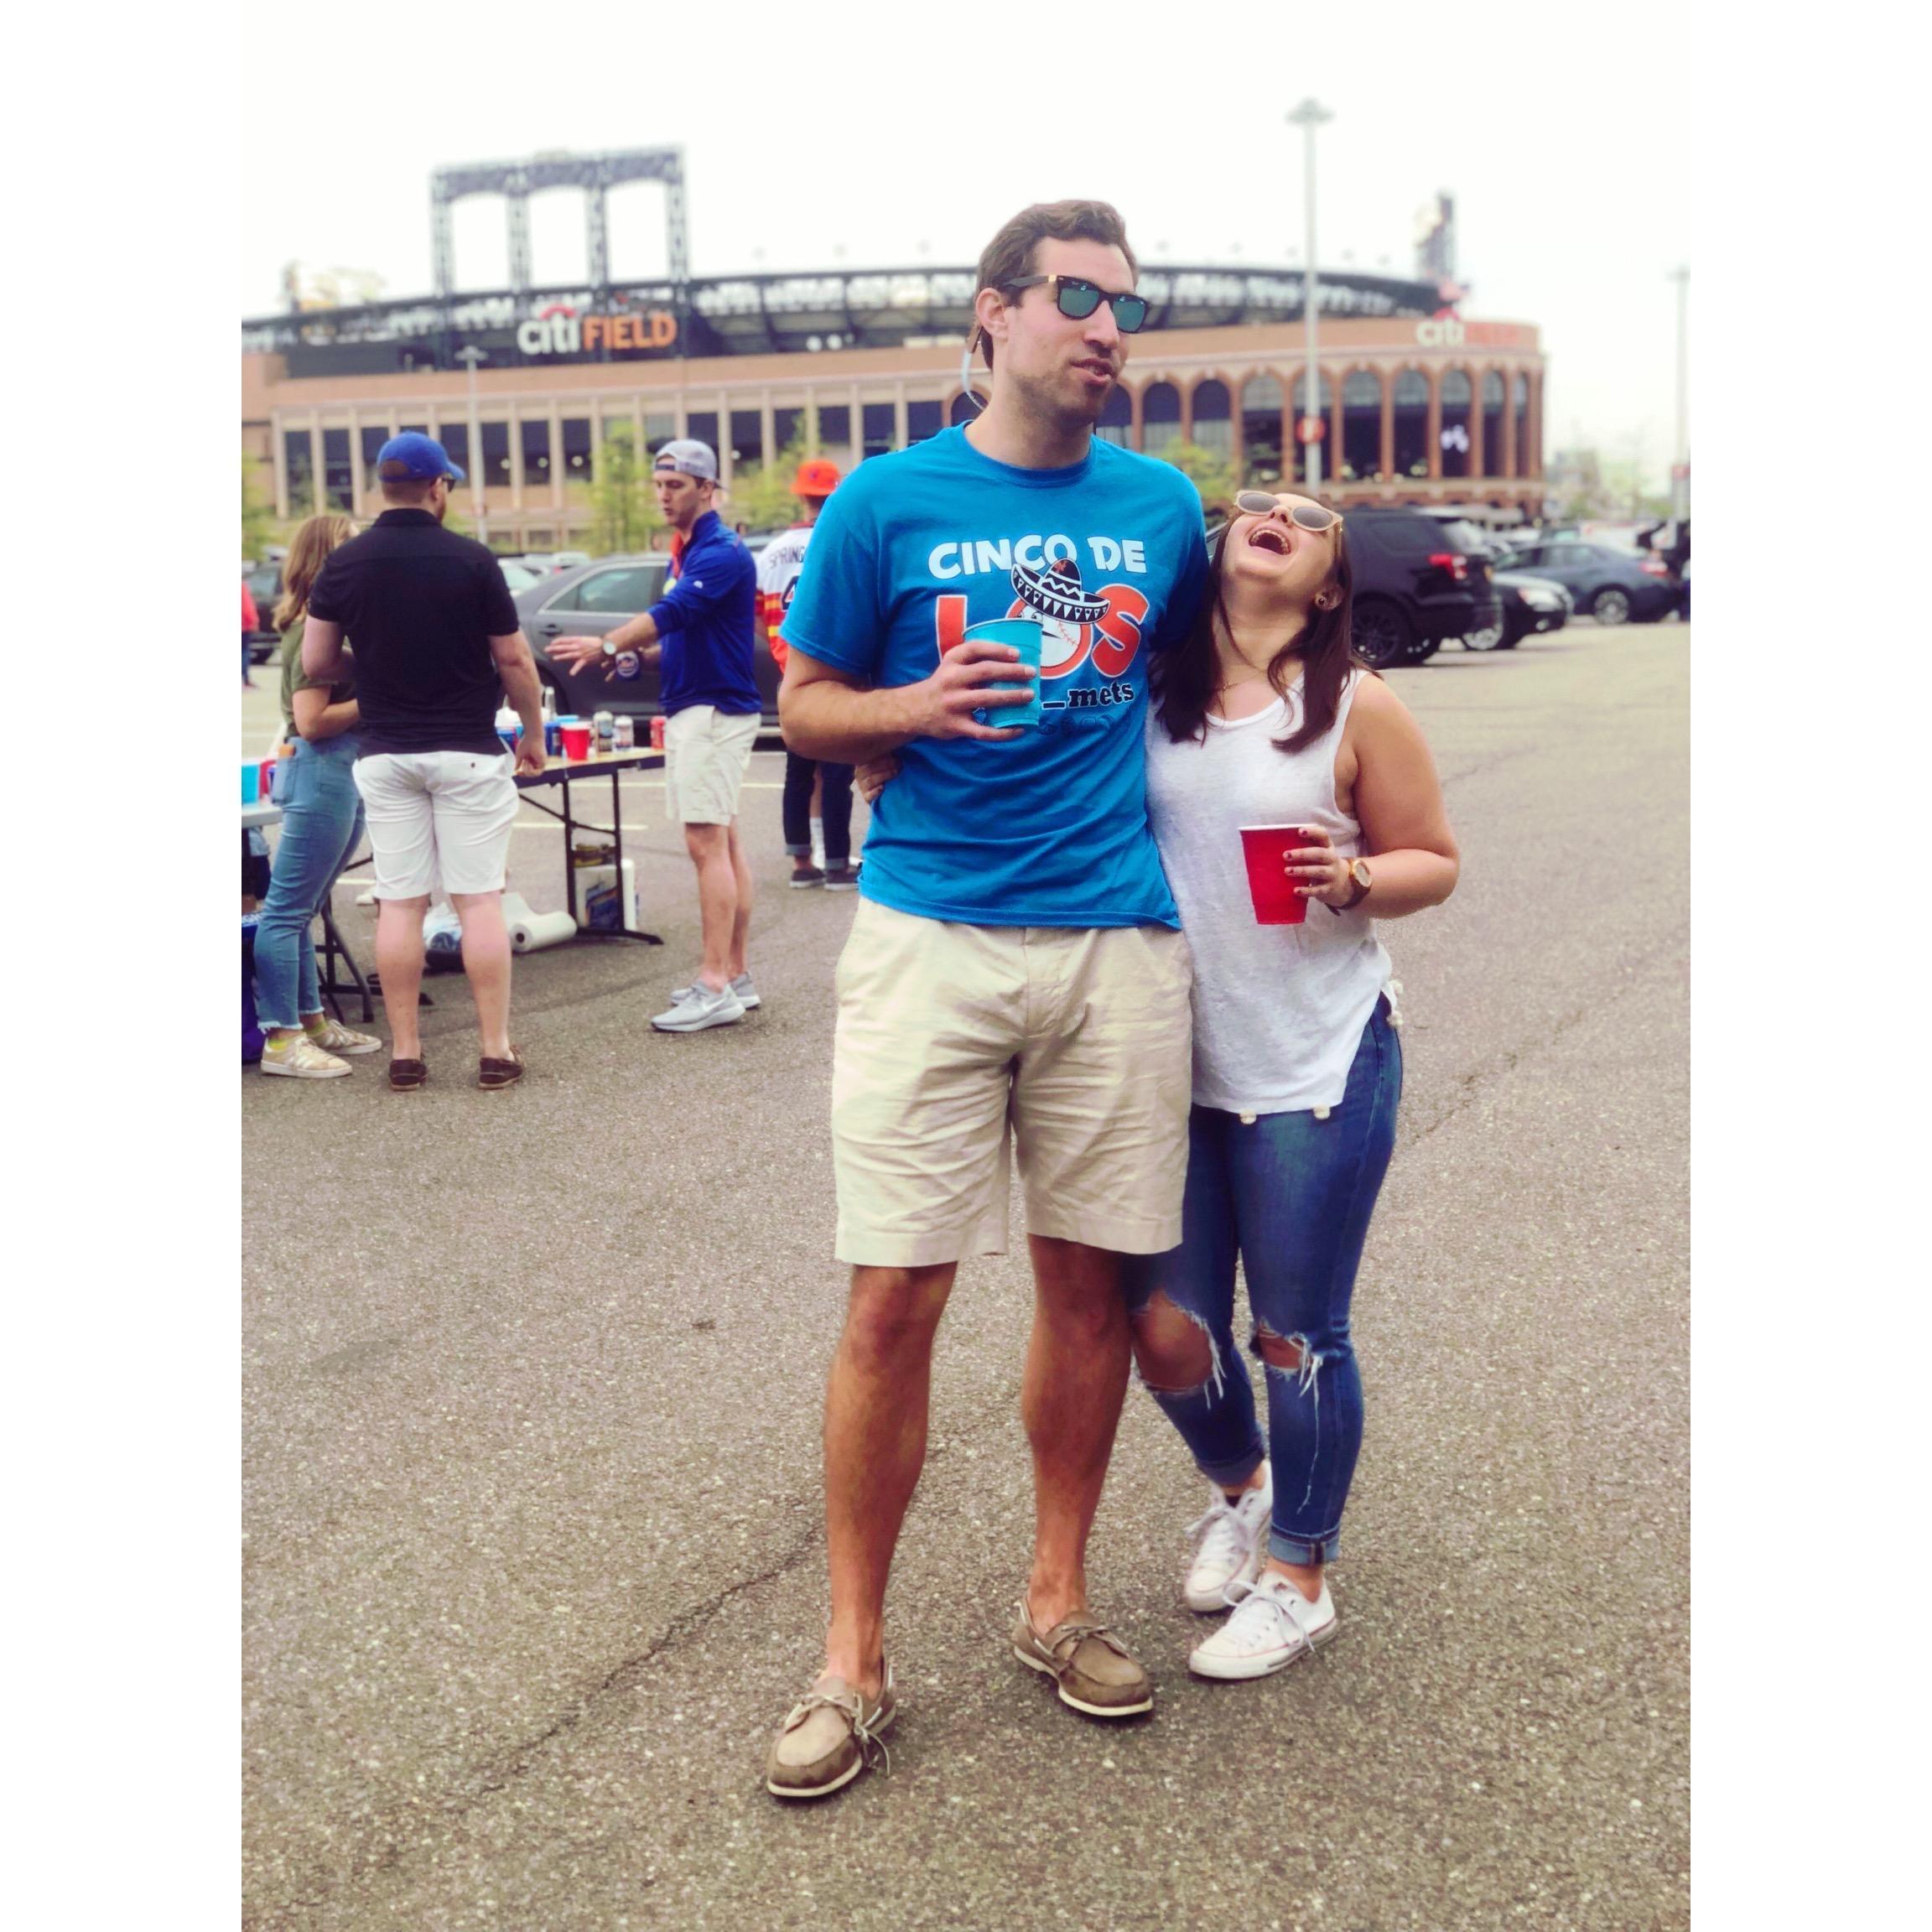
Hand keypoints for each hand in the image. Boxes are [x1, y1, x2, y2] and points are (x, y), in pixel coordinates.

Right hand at [514, 732, 545, 776]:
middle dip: (525, 772)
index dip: (523, 774)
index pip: (528, 772)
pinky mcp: (543, 763)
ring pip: (534, 774)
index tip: (517, 773)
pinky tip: (528, 762)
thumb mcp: (520, 755)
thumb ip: (518, 763)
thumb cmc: (526, 743)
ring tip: (525, 761)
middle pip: (531, 774)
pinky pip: (538, 772)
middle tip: (523, 763)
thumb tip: (515, 770)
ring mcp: (541, 763)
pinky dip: (531, 770)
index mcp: (531, 761)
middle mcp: (537, 763)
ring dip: (527, 770)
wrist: (532, 737)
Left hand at [548, 635, 612, 676]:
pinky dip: (575, 669)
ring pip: (568, 654)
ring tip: (553, 658)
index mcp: (577, 639)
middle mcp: (577, 645)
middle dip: (554, 648)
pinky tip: (571, 673)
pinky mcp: (585, 659)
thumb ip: (577, 643)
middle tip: (546, 649)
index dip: (557, 641)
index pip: (564, 639)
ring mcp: (580, 653)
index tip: (552, 643)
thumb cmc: (596, 642)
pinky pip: (579, 665)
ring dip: (560, 656)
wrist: (605, 646)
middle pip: (563, 646)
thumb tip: (571, 646)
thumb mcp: (585, 639)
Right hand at [854, 754, 899, 803]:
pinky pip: (869, 795)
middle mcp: (859, 773)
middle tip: (899, 763)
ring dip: (885, 775)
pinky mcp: (867, 797)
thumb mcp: (885, 758)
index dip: (882, 754)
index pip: (868, 756)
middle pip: (870, 767)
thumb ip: (886, 752)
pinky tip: (882, 787)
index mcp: (862, 761)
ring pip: (870, 780)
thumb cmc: (887, 769)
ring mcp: (862, 786)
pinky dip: (876, 792)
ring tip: (896, 772)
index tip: (894, 753)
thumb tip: (894, 743)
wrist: (886, 789)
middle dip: (886, 764)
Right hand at [911, 637, 1035, 740]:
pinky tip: (1020, 729)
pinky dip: (1004, 732)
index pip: (975, 649)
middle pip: (985, 672)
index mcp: (951, 662)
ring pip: (987, 699)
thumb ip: (973, 662)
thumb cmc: (942, 685)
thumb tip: (1014, 661)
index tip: (1017, 653)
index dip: (997, 649)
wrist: (914, 710)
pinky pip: (984, 731)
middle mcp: (951, 680)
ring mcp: (954, 704)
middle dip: (1011, 671)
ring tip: (1030, 695)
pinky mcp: (956, 726)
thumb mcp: (950, 666)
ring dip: (1011, 696)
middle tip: (1031, 673)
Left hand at [1281, 825, 1352, 905]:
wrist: (1342, 883)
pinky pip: (1318, 890)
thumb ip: (1305, 848)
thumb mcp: (1318, 854)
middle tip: (1285, 855)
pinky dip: (1307, 890)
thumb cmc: (1322, 864)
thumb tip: (1277, 846)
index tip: (1299, 831)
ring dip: (1302, 871)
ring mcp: (1332, 874)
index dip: (1313, 832)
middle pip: (1320, 853)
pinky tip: (1295, 890)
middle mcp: (1332, 858)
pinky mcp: (1329, 889)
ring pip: (1319, 871)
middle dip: (1302, 854)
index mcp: (1327, 846)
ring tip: (1287, 871)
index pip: (1323, 835)